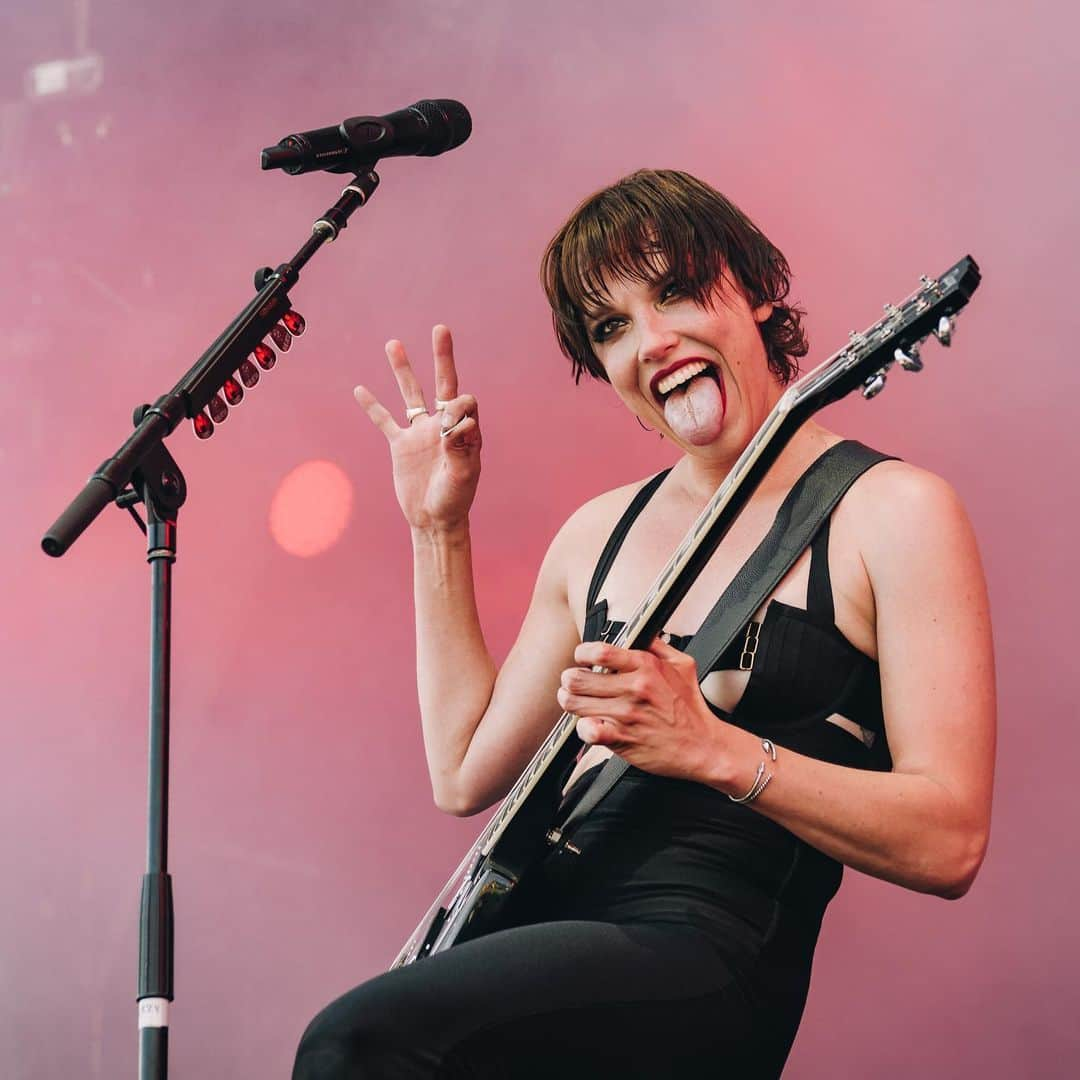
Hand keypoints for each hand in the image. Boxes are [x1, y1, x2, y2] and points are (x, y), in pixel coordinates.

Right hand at [353, 325, 480, 531]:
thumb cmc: (455, 499)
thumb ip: (460, 447)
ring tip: (394, 344)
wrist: (434, 520)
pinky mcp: (400, 445)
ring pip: (411, 394)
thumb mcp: (462, 476)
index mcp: (462, 431)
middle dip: (442, 357)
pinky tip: (360, 389)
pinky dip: (372, 406)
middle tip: (441, 329)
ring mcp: (420, 433)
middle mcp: (442, 426)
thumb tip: (456, 419)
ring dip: (403, 369)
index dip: (459, 407)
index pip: (463, 403)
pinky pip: (384, 421)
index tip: (451, 430)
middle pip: (442, 384)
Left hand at [556, 636, 728, 783]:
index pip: (600, 651)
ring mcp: (627, 715)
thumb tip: (640, 632)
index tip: (582, 658)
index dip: (583, 654)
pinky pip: (588, 731)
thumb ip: (657, 645)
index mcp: (646, 667)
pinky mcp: (622, 739)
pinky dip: (583, 728)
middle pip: (579, 678)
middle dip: (570, 680)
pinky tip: (589, 724)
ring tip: (574, 701)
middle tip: (572, 682)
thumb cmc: (690, 708)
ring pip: (576, 703)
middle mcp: (635, 688)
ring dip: (570, 702)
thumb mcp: (682, 665)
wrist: (703, 746)